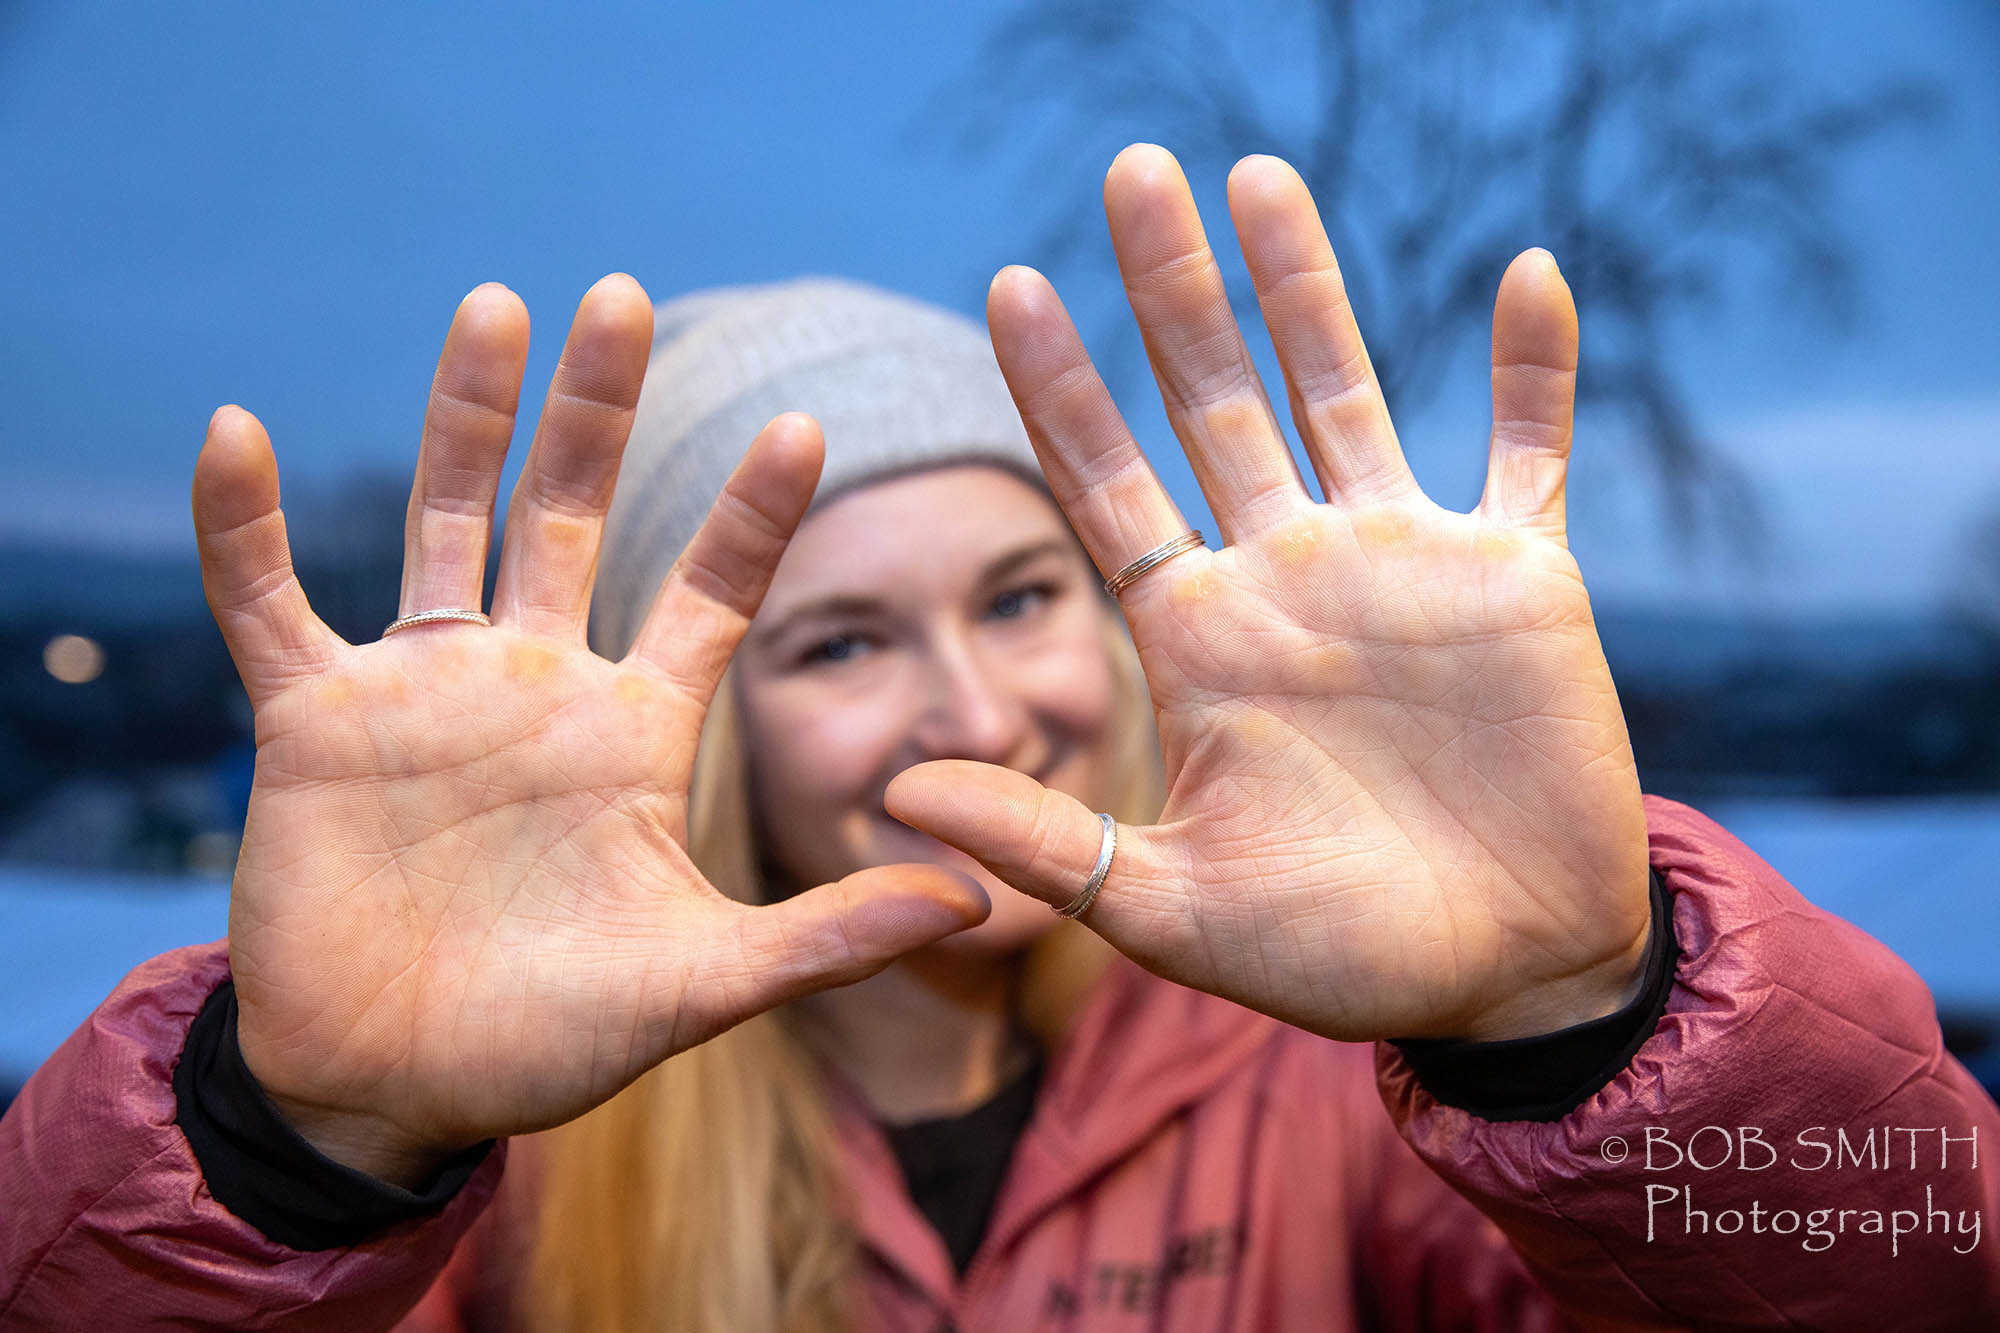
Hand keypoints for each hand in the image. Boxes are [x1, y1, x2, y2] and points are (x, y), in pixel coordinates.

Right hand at [197, 276, 985, 1184]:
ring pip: (446, 522)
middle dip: (599, 412)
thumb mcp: (703, 983)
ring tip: (496, 306)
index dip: (753, 514)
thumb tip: (981, 901)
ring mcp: (424, 692)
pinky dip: (244, 528)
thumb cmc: (553, 1040)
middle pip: (573, 516)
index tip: (807, 424)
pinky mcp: (313, 721)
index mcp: (634, 731)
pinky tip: (234, 433)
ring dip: (464, 418)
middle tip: (627, 297)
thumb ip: (831, 935)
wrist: (397, 1091)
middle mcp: (537, 685)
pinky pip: (267, 601)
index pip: (710, 594)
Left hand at [886, 148, 1651, 1043]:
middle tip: (1127, 171)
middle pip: (1212, 402)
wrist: (1502, 977)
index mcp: (1199, 639)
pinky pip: (1531, 446)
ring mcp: (1403, 564)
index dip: (1059, 390)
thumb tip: (896, 793)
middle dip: (1169, 292)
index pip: (1108, 486)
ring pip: (1344, 389)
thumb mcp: (1171, 908)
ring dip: (1306, 285)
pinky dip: (1538, 368)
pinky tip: (1530, 273)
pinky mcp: (1521, 576)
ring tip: (1256, 172)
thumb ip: (1045, 841)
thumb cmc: (1336, 955)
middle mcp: (1287, 575)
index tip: (1006, 287)